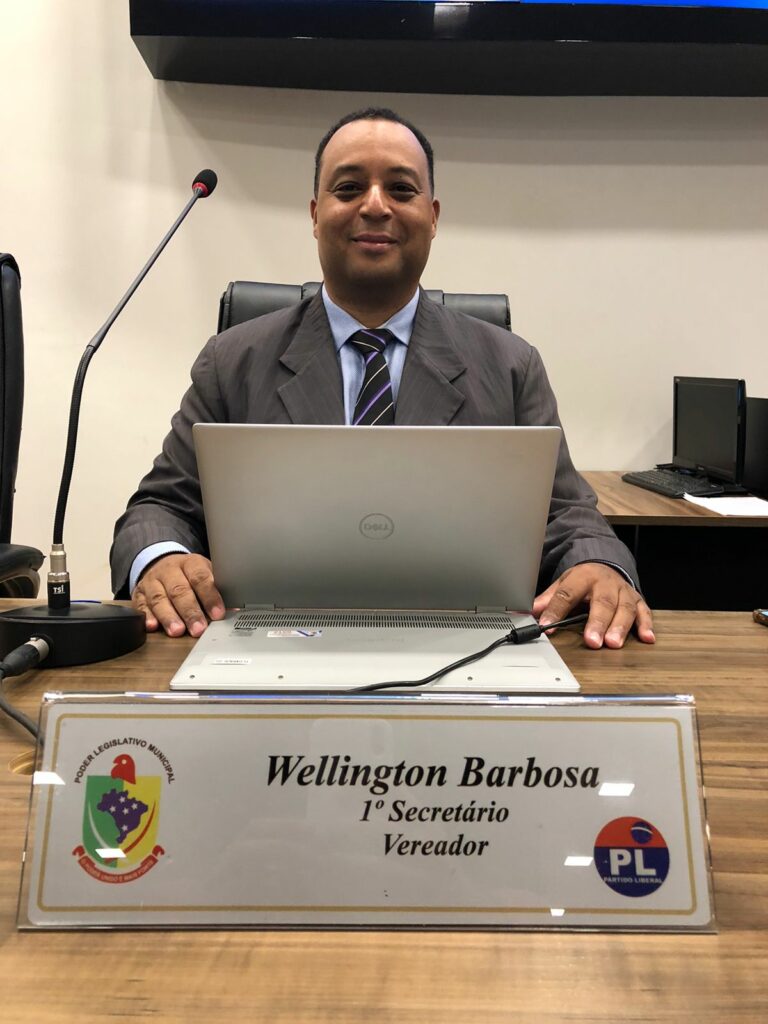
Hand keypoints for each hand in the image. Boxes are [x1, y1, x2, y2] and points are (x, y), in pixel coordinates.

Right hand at [132, 553, 225, 637]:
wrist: (162, 564)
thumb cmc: (189, 574)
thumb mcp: (205, 574)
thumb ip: (217, 590)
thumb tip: (234, 610)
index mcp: (189, 563)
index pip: (200, 578)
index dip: (209, 596)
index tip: (217, 613)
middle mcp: (169, 571)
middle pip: (179, 590)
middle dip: (190, 611)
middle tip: (198, 628)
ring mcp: (152, 582)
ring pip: (159, 599)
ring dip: (169, 617)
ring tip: (177, 631)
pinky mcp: (139, 594)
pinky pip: (141, 605)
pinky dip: (146, 617)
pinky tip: (152, 626)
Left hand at [533, 563, 654, 649]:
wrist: (607, 564)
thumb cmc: (584, 580)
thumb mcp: (563, 583)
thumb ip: (549, 599)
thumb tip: (530, 613)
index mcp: (583, 577)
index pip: (567, 593)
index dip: (556, 610)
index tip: (547, 626)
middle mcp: (606, 583)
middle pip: (602, 602)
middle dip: (597, 623)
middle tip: (592, 641)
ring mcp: (624, 591)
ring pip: (624, 608)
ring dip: (620, 627)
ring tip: (613, 643)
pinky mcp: (638, 600)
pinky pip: (644, 612)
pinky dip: (646, 625)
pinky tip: (647, 638)